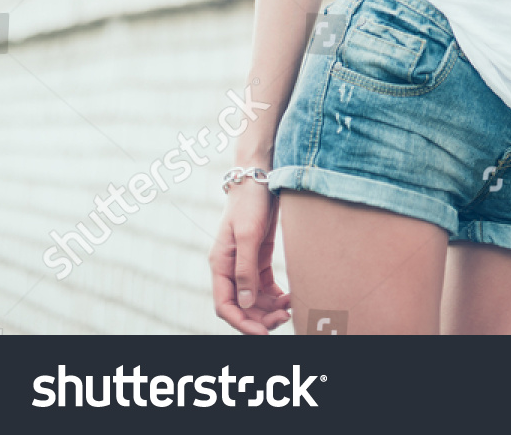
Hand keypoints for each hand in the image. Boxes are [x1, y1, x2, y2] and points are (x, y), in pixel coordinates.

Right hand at [209, 180, 291, 334]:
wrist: (259, 176)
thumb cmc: (249, 201)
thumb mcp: (247, 234)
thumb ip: (245, 269)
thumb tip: (246, 304)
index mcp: (220, 264)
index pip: (225, 306)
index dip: (241, 323)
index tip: (262, 334)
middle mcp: (230, 268)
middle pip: (242, 306)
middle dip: (261, 318)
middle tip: (285, 318)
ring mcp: (244, 263)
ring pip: (254, 299)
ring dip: (270, 309)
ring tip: (290, 308)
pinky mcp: (258, 257)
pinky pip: (265, 287)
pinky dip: (276, 296)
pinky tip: (289, 297)